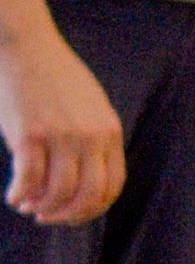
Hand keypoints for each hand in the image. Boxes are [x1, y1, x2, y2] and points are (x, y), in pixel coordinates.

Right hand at [0, 20, 124, 225]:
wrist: (24, 45)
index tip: (75, 214)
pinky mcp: (29, 134)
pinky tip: (14, 197)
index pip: (112, 187)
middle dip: (68, 216)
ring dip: (42, 208)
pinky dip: (21, 195)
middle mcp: (89, 137)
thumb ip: (95, 140)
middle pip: (88, 196)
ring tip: (29, 206)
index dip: (94, 209)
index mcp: (108, 132)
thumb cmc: (54, 77)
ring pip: (58, 193)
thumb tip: (87, 182)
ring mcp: (60, 136)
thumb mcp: (90, 106)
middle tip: (49, 218)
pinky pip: (29, 180)